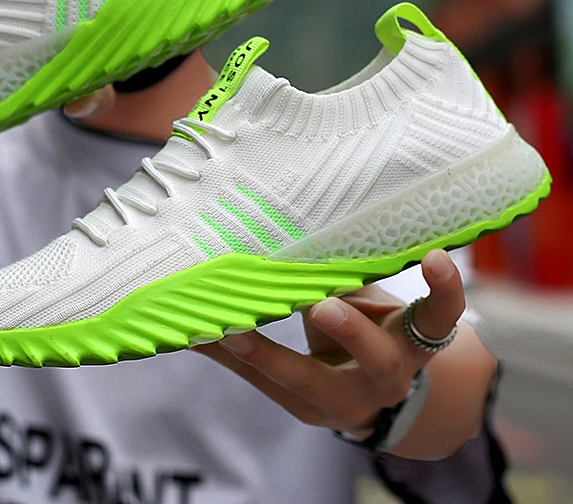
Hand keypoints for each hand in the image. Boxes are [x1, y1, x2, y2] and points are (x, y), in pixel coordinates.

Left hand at [195, 250, 492, 457]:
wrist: (371, 399)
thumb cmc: (372, 333)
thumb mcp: (373, 306)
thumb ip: (349, 277)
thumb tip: (309, 223)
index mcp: (410, 343)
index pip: (438, 317)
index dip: (442, 291)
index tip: (435, 256)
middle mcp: (386, 377)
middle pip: (375, 359)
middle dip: (349, 330)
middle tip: (323, 305)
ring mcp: (344, 402)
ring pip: (303, 379)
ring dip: (261, 351)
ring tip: (224, 328)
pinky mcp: (303, 410)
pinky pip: (260, 383)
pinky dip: (226, 357)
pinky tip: (191, 337)